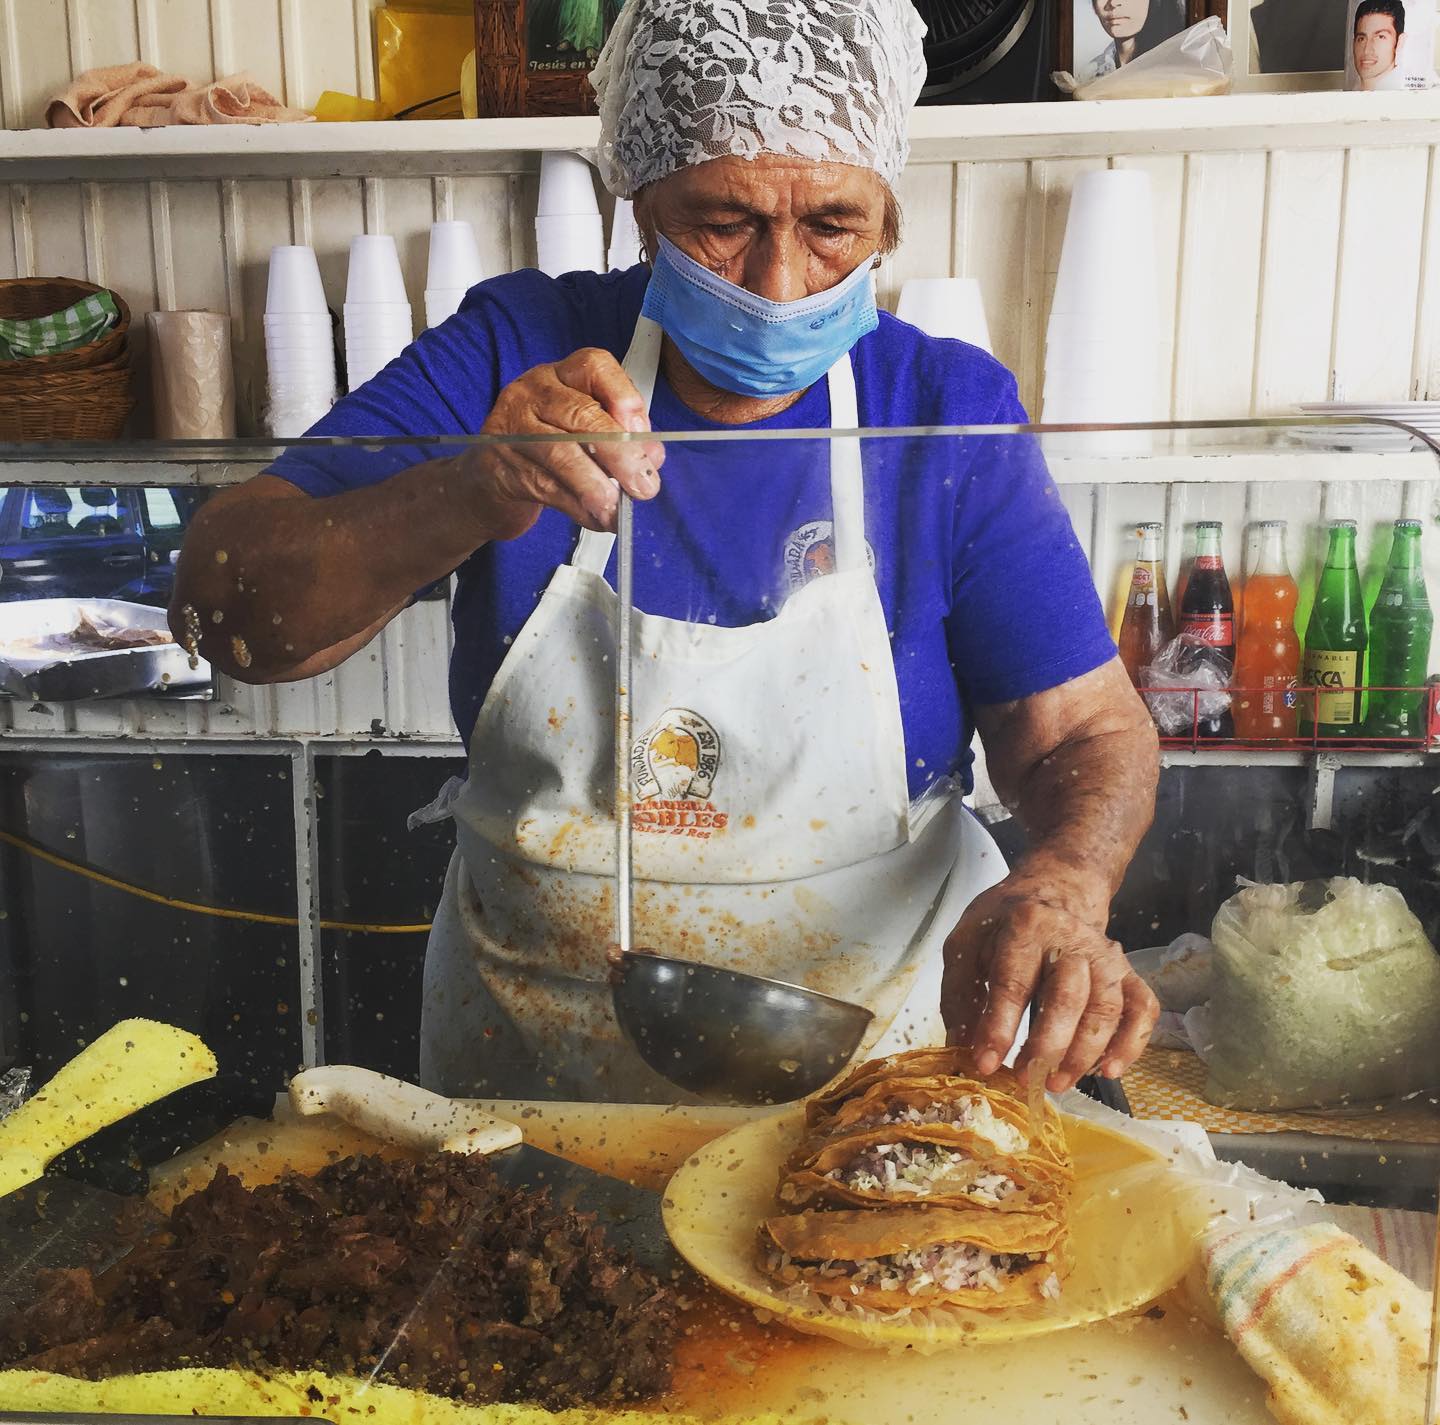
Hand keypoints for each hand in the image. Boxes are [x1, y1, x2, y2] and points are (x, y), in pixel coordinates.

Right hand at [462, 348, 665, 540]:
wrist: (490, 480)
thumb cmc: (548, 449)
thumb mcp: (585, 433)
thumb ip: (621, 438)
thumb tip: (653, 456)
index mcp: (561, 375)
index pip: (595, 366)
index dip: (625, 397)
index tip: (644, 434)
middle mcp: (533, 392)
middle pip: (581, 415)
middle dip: (620, 454)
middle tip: (644, 486)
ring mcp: (511, 427)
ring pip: (561, 453)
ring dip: (597, 486)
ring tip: (619, 510)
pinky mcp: (500, 466)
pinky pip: (546, 487)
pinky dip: (578, 507)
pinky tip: (597, 519)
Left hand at [940, 875, 1158, 1092]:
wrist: (1054, 889)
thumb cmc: (1004, 924)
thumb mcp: (966, 943)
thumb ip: (960, 994)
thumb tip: (963, 1048)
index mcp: (1026, 925)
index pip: (1013, 981)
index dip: (998, 1026)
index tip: (985, 1063)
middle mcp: (1071, 938)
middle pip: (1067, 997)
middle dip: (1046, 1045)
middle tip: (1024, 1078)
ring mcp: (1105, 956)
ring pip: (1106, 1009)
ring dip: (1083, 1053)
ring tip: (1056, 1083)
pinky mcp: (1126, 973)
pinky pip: (1141, 1010)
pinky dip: (1130, 1044)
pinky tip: (1108, 1070)